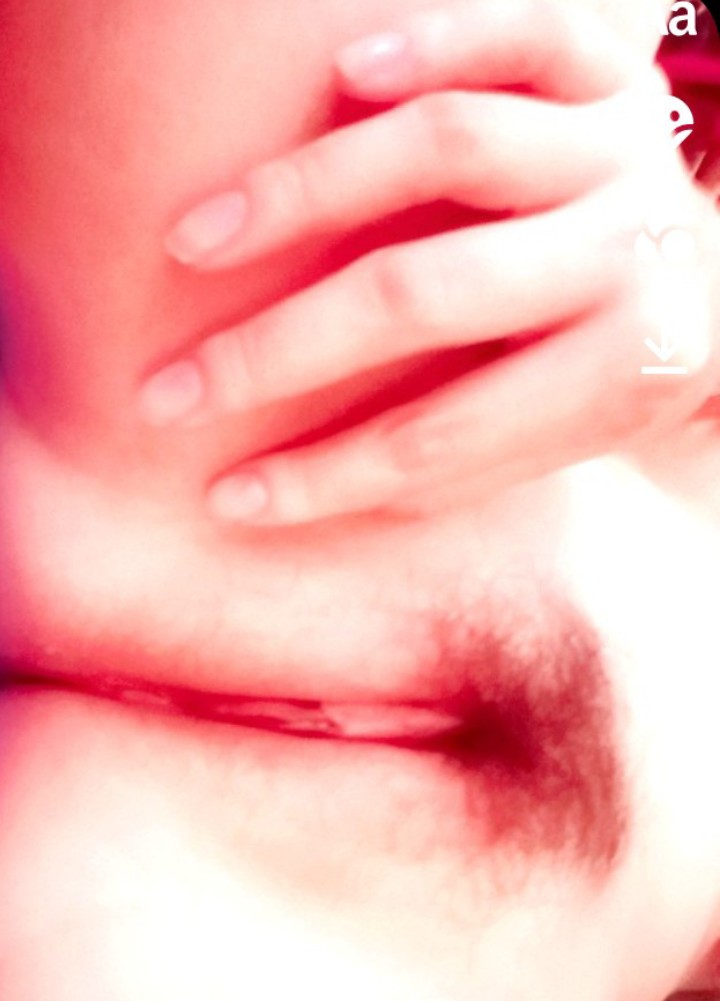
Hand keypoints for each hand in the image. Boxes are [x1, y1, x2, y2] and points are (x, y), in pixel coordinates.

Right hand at [139, 0, 719, 525]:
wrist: (709, 286)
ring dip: (301, 193)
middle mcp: (624, 253)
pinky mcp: (608, 74)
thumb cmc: (603, 374)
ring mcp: (618, 151)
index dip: (326, 478)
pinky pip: (521, 35)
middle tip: (167, 390)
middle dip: (276, 350)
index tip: (226, 498)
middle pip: (424, 294)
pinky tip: (337, 70)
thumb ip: (451, 462)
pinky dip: (428, 44)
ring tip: (193, 240)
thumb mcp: (556, 437)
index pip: (443, 439)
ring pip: (447, 147)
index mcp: (618, 373)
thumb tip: (276, 490)